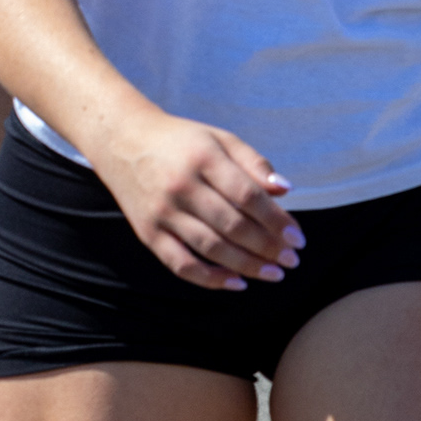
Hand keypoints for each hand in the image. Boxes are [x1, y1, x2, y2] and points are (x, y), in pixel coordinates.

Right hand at [98, 109, 301, 290]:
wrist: (122, 140)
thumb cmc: (180, 141)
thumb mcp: (218, 138)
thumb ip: (253, 162)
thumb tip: (285, 190)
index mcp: (202, 157)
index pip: (247, 195)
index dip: (276, 220)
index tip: (298, 237)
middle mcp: (181, 185)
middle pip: (232, 225)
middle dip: (267, 247)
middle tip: (292, 260)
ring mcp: (162, 211)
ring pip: (211, 248)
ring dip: (247, 266)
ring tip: (274, 273)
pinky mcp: (148, 232)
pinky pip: (181, 264)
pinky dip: (210, 279)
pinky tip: (236, 282)